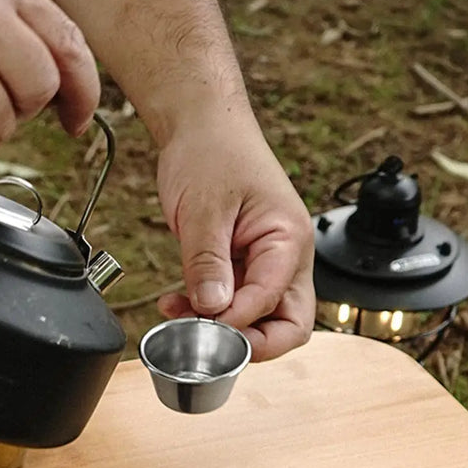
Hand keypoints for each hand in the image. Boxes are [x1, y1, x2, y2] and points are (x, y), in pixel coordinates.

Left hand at [154, 111, 315, 361]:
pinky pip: (234, 302)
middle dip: (249, 342)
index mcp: (289, 240)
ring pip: (260, 318)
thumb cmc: (211, 152)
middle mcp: (286, 257)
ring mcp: (266, 263)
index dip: (240, 322)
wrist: (201, 125)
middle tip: (206, 342)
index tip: (204, 325)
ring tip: (180, 317)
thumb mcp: (203, 211)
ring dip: (223, 328)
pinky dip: (209, 312)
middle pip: (289, 324)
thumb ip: (207, 263)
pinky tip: (178, 305)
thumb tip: (212, 309)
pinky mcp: (243, 265)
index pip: (277, 302)